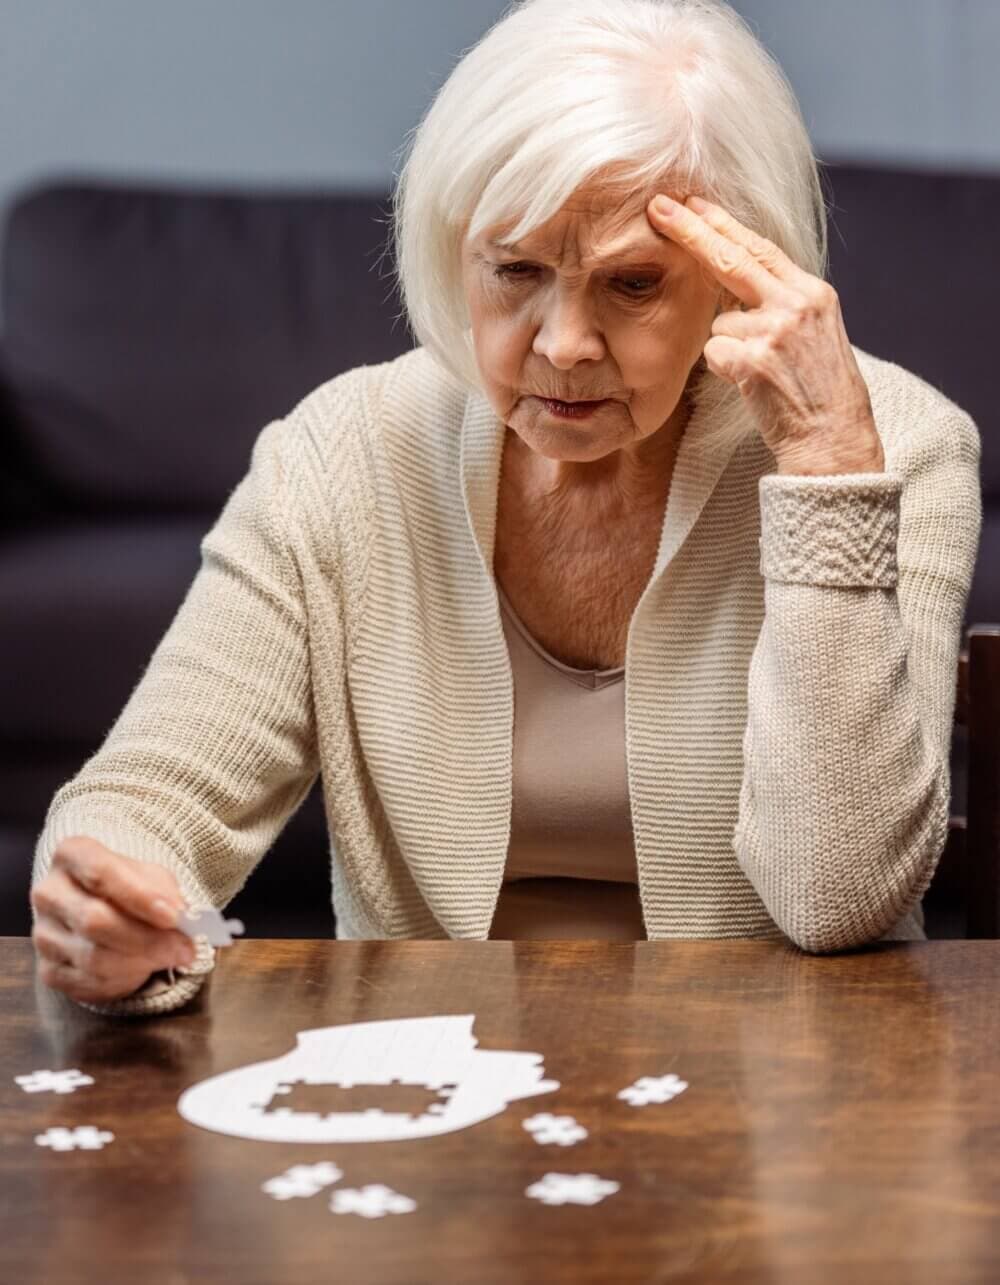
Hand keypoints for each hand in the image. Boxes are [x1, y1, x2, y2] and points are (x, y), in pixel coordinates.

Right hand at [30, 836, 195, 1003]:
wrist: (109, 909)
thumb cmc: (133, 887)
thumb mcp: (152, 876)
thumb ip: (164, 892)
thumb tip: (180, 919)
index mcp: (71, 855)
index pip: (100, 872)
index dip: (139, 896)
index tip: (174, 916)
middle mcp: (49, 893)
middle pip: (95, 921)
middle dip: (147, 939)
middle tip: (186, 947)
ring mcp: (43, 934)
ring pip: (94, 958)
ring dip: (141, 962)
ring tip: (171, 956)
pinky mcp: (49, 970)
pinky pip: (89, 983)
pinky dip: (126, 980)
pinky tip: (144, 968)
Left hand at [647, 193, 883, 476]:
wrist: (834, 440)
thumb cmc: (819, 394)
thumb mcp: (814, 335)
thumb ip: (781, 304)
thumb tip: (734, 284)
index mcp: (813, 292)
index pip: (761, 248)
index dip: (723, 224)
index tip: (694, 203)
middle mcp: (796, 303)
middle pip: (731, 258)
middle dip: (691, 230)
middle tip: (658, 207)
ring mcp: (775, 330)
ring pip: (719, 322)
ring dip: (728, 348)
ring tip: (763, 375)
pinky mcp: (755, 360)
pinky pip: (714, 353)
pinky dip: (724, 371)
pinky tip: (753, 386)